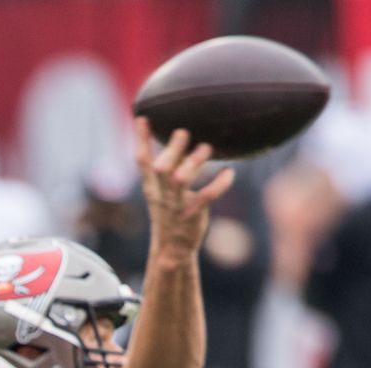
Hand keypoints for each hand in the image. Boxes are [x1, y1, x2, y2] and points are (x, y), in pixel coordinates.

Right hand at [134, 117, 234, 259]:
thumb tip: (178, 140)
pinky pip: (206, 196)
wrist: (172, 248)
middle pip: (161, 168)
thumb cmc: (171, 213)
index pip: (142, 160)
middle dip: (171, 150)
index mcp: (151, 186)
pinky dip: (219, 183)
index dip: (141, 139)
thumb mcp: (162, 191)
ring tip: (207, 148)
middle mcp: (161, 194)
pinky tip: (230, 172)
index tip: (143, 117)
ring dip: (193, 163)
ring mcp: (176, 205)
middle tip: (183, 131)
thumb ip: (168, 167)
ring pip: (180, 180)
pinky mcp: (193, 214)